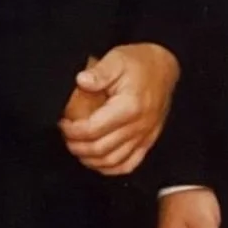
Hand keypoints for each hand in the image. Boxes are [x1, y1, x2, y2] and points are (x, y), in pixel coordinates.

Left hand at [59, 43, 179, 176]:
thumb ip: (99, 72)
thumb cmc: (140, 63)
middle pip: (100, 149)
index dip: (72, 130)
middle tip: (65, 136)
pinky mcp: (148, 141)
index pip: (93, 129)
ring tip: (77, 147)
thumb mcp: (117, 59)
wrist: (164, 68)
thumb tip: (81, 81)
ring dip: (90, 159)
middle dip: (76, 146)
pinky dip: (110, 168)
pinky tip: (97, 160)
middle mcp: (138, 126)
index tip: (62, 122)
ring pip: (112, 161)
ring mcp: (145, 137)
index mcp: (129, 107)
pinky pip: (128, 165)